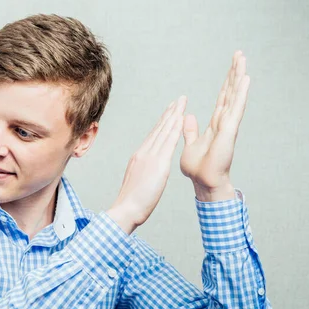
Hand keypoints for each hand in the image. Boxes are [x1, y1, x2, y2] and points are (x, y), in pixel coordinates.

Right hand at [107, 96, 186, 233]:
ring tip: (182, 102)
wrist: (126, 209)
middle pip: (159, 129)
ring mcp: (150, 157)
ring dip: (174, 115)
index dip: (163, 122)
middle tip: (178, 99)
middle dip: (170, 113)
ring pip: (164, 131)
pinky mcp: (157, 163)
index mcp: (140, 157)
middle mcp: (144, 152)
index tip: (170, 111)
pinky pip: (168, 142)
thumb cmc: (132, 202)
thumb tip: (148, 170)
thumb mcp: (137, 182)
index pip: (153, 135)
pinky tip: (181, 118)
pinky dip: (174, 128)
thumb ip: (143, 172)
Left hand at [180, 51, 249, 200]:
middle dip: (234, 73)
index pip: (223, 98)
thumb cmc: (198, 168)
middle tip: (239, 54)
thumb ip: (190, 131)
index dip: (227, 82)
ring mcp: (228, 125)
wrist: (203, 182)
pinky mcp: (229, 130)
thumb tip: (188, 116)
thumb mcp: (189, 145)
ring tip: (243, 59)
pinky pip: (235, 108)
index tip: (232, 66)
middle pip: (231, 93)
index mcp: (215, 124)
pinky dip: (241, 93)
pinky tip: (246, 79)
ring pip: (235, 96)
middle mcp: (224, 122)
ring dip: (239, 77)